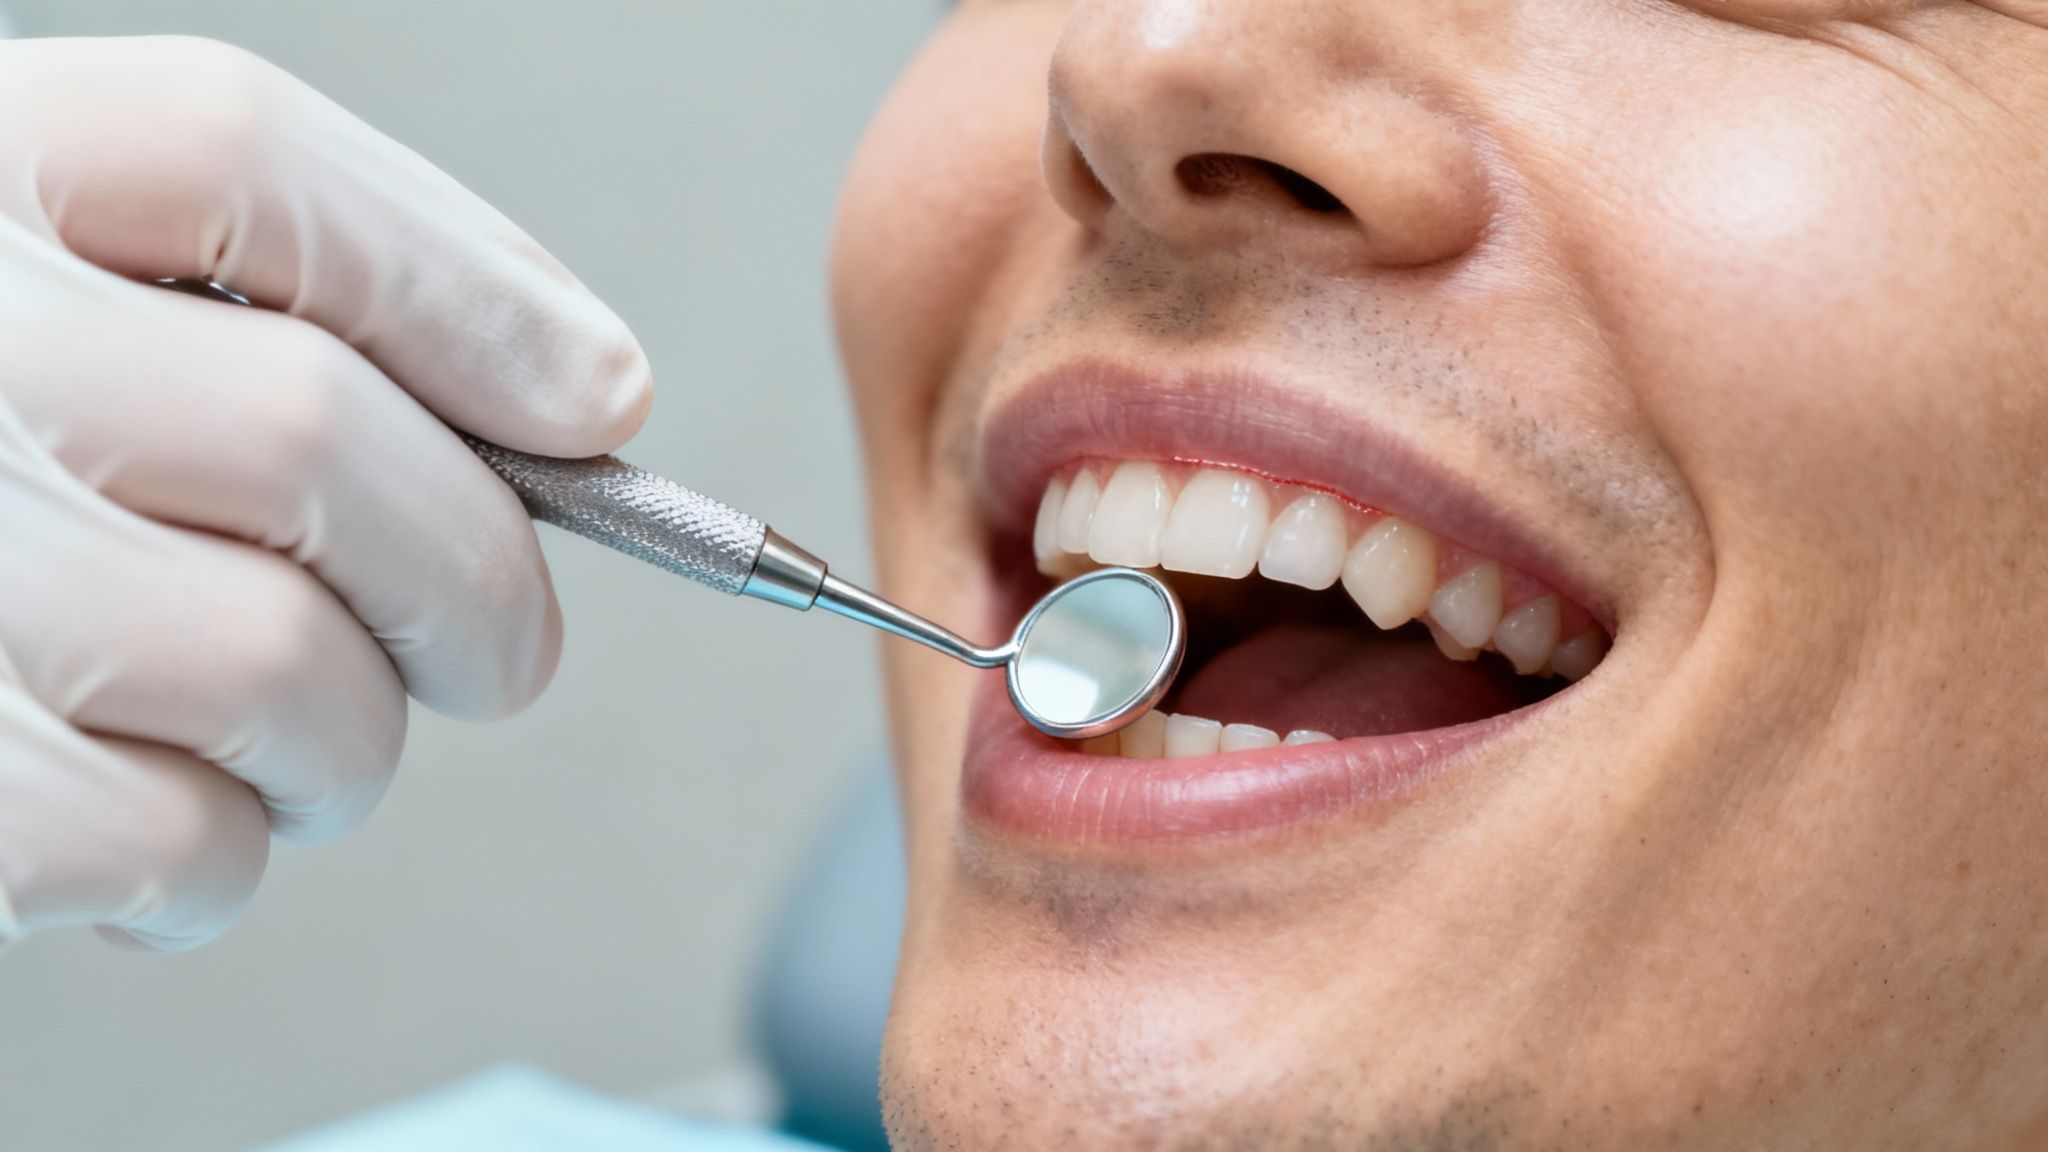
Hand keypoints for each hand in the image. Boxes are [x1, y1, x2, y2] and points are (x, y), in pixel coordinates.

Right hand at [0, 36, 651, 949]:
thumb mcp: (55, 337)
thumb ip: (256, 324)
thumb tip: (580, 400)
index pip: (228, 147)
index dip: (462, 277)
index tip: (600, 398)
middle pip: (307, 432)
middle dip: (474, 583)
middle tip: (494, 651)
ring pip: (278, 663)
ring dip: (348, 745)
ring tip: (283, 751)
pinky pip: (173, 839)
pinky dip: (212, 862)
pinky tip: (145, 826)